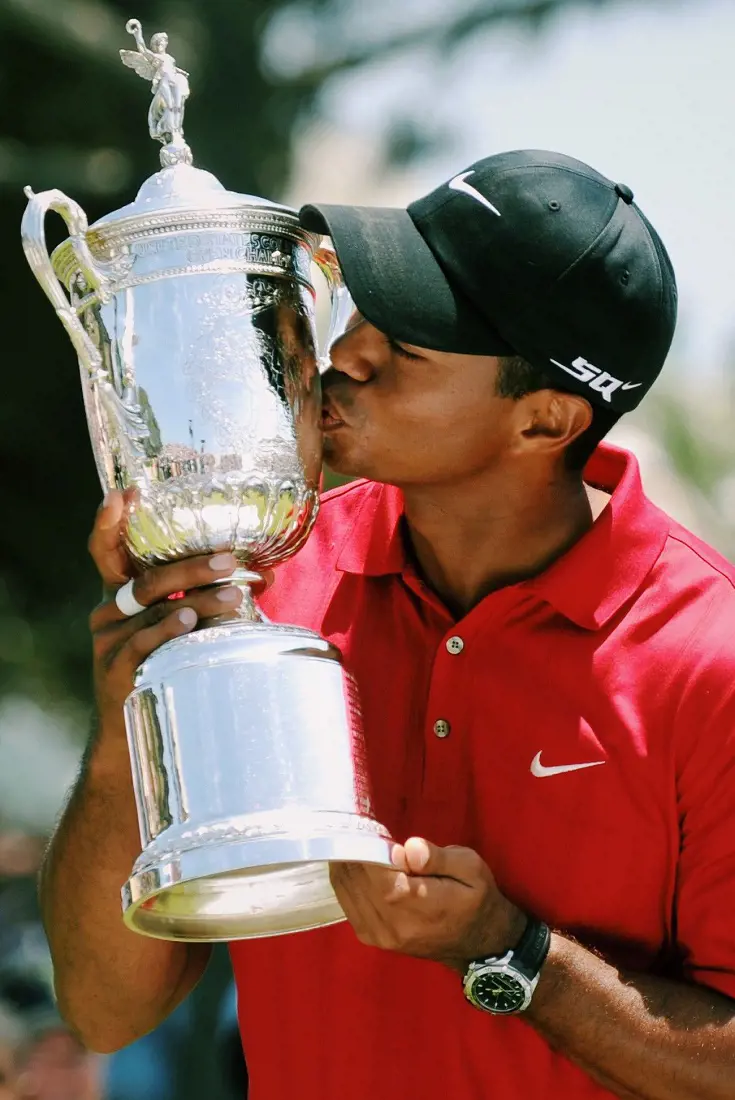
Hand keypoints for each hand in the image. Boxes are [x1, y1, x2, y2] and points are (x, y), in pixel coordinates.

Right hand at [87, 491, 245, 726]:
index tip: (125, 492)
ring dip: (197, 599)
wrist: (131, 733)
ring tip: (233, 594)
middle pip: (148, 579)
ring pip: (154, 609)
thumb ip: (201, 598)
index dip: (110, 521)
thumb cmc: (164, 668)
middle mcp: (108, 612)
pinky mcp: (115, 671)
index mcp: (119, 595)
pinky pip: (143, 642)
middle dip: (191, 566)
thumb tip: (264, 573)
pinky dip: (168, 630)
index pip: (105, 551)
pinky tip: (190, 622)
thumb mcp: (175, 628)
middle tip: (230, 559)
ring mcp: (109, 642)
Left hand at [330, 837, 526, 971]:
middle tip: (358, 828)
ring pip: (346, 891)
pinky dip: (346, 882)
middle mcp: (391, 922)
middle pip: (354, 879)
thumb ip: (438, 857)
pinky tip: (354, 865)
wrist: (479, 944)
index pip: (371, 868)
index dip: (364, 845)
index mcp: (413, 902)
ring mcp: (379, 935)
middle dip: (353, 851)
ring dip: (346, 865)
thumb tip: (407, 849)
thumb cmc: (476, 899)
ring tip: (355, 843)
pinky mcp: (373, 939)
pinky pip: (347, 904)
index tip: (367, 825)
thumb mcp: (470, 868)